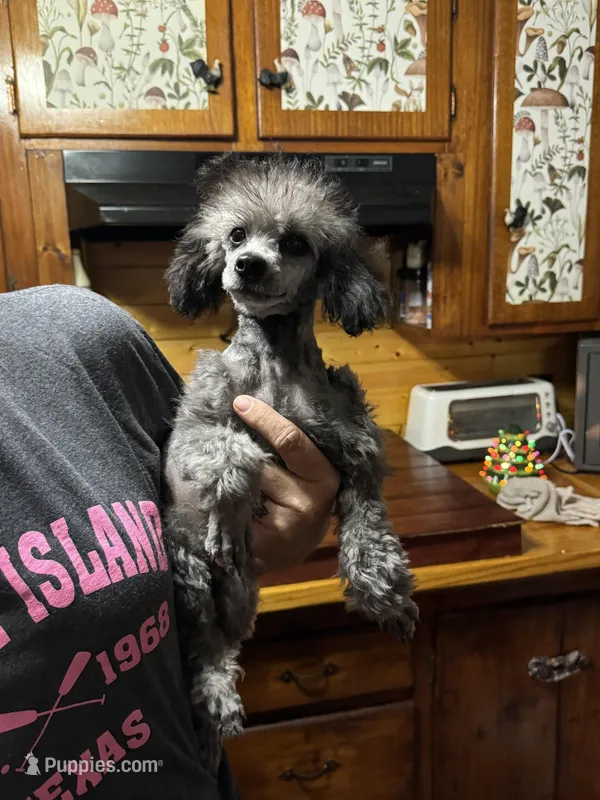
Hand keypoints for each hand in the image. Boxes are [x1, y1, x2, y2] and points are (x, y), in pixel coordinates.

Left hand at [233, 396, 339, 573]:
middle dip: (242, 452)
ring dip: (229, 476)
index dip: (264, 418)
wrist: (290, 552)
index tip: (239, 402)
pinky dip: (221, 500)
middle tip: (225, 440)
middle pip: (260, 463)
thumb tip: (252, 403)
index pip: (291, 440)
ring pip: (244, 485)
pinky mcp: (262, 544)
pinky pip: (233, 509)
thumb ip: (292, 447)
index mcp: (325, 477)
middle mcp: (310, 502)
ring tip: (225, 475)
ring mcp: (285, 527)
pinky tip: (219, 498)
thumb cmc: (297, 500)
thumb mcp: (307, 472)